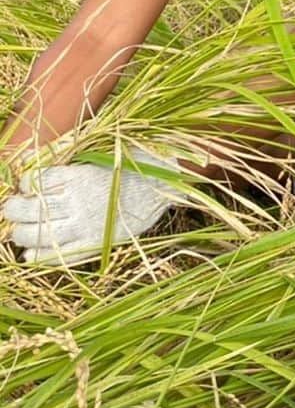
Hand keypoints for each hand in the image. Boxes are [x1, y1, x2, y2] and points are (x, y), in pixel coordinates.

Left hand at [2, 150, 179, 265]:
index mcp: (80, 175)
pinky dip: (37, 257)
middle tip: (12, 207)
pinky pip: (57, 256)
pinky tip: (30, 255)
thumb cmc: (134, 162)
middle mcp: (79, 201)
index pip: (36, 181)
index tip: (28, 184)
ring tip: (20, 230)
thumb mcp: (102, 150)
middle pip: (29, 209)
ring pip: (36, 234)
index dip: (26, 183)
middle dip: (13, 209)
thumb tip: (30, 161)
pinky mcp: (94, 243)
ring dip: (20, 234)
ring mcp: (85, 224)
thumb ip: (67, 154)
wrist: (165, 185)